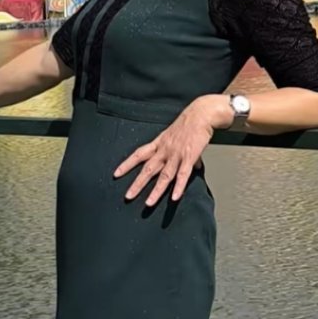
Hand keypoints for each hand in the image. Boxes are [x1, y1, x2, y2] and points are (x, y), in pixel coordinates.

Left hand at [114, 96, 230, 206]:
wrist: (201, 114)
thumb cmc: (189, 124)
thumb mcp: (178, 137)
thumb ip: (184, 154)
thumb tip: (194, 167)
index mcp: (159, 144)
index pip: (139, 155)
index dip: (127, 164)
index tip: (116, 174)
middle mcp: (164, 151)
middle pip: (148, 169)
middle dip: (137, 184)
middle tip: (128, 196)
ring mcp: (176, 155)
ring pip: (164, 176)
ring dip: (156, 191)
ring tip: (149, 204)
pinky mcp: (189, 157)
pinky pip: (183, 175)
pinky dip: (179, 187)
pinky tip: (174, 198)